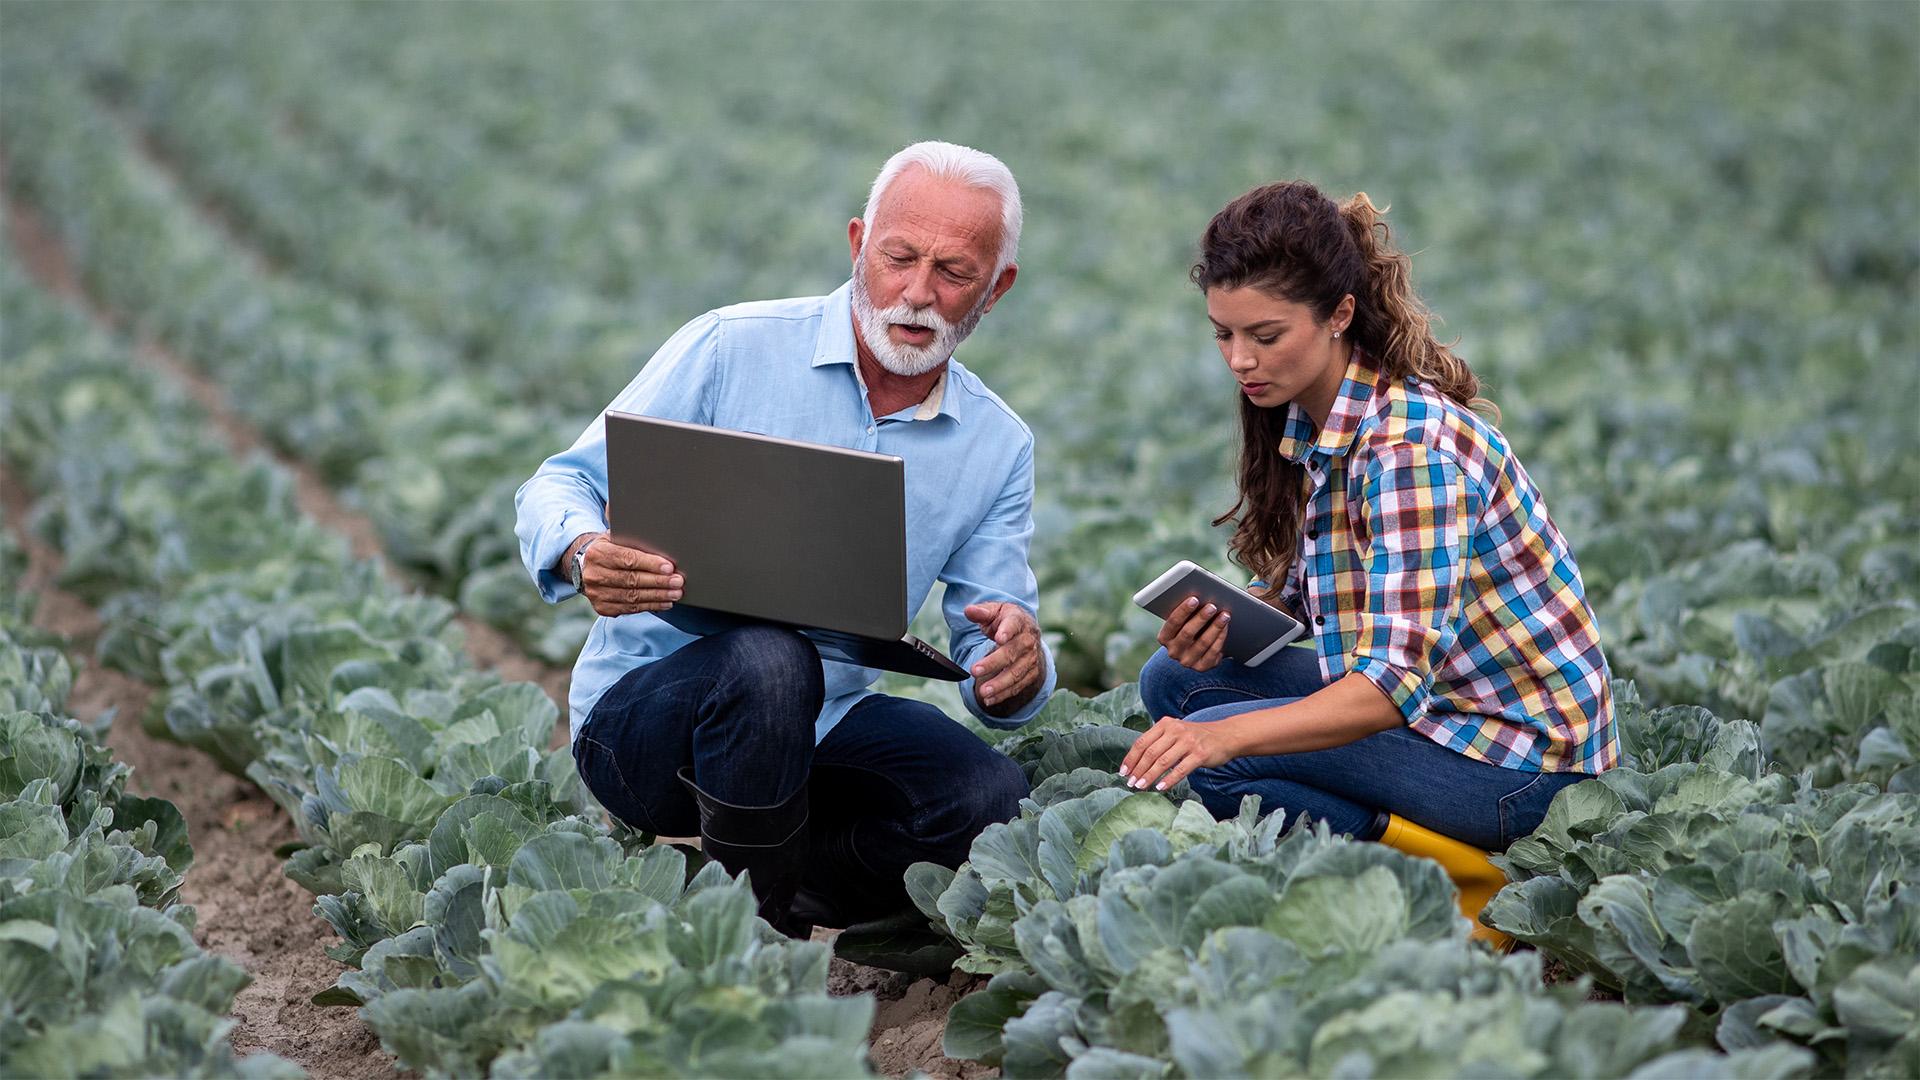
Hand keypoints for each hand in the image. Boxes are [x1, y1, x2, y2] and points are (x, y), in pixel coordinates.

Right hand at [578, 534, 684, 616]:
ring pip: (632, 597)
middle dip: (658, 581)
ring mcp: (596, 593)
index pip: (627, 559)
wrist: (585, 567)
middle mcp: (594, 574)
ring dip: (658, 596)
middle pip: (631, 580)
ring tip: (676, 593)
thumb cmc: (609, 549)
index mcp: (598, 553)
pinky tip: (665, 602)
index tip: (669, 567)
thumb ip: (630, 534)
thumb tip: (654, 530)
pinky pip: (630, 609)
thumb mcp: (614, 537)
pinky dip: (650, 606)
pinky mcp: (602, 607)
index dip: (650, 564)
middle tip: (678, 581)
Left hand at [964, 602, 1043, 712]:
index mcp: (1018, 621)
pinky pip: (1018, 686)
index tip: (998, 638)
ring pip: (1016, 673)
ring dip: (999, 684)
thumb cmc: (1005, 620)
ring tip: (983, 692)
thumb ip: (981, 612)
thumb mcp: (994, 611)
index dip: (1007, 631)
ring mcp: (1031, 659)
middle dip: (993, 663)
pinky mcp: (1031, 673)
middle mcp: (1028, 641)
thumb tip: (968, 610)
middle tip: (974, 671)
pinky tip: (989, 699)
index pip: (1014, 625)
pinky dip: (1004, 694)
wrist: (1026, 631)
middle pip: (1012, 653)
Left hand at [1119, 715, 1240, 791]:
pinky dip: (1168, 780)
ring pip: (1163, 762)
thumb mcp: (1176, 732)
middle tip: (1129, 783)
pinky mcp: (1200, 754)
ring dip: (1149, 776)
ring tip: (1140, 787)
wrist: (1225, 735)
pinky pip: (1180, 770)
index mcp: (1165, 724)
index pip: (1142, 742)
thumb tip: (1136, 762)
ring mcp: (1188, 742)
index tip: (1123, 772)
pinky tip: (1160, 788)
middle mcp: (1175, 730)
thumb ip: (1159, 741)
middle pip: (1150, 753)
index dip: (1131, 758)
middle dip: (1138, 770)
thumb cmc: (1196, 737)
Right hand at [1158, 595, 1228, 671]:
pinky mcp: (1202, 667)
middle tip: (1212, 606)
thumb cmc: (1189, 627)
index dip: (1183, 610)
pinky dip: (1220, 638)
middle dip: (1201, 618)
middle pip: (1187, 633)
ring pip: (1203, 643)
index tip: (1194, 598)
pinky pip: (1213, 652)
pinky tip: (1226, 627)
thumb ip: (1187, 611)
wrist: (1194, 650)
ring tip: (1225, 614)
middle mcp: (1173, 652)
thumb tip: (1201, 596)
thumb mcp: (1183, 621)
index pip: (1172, 623)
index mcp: (1164, 638)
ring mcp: (1188, 661)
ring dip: (1215, 627)